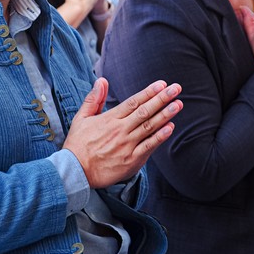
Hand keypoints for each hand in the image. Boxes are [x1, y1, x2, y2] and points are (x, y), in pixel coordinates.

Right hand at [63, 78, 182, 187]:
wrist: (74, 172)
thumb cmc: (78, 145)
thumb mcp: (81, 118)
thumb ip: (93, 99)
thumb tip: (101, 80)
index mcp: (109, 119)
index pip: (133, 102)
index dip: (149, 92)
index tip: (161, 84)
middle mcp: (120, 130)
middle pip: (145, 111)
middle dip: (162, 99)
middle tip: (176, 89)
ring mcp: (127, 145)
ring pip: (149, 127)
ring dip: (165, 115)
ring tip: (178, 104)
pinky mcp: (131, 160)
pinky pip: (148, 146)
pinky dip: (160, 136)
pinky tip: (170, 128)